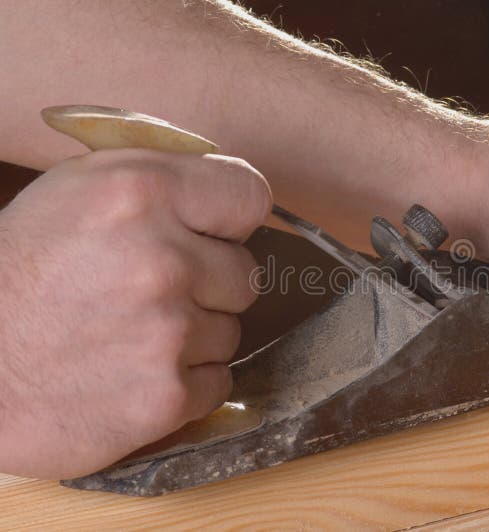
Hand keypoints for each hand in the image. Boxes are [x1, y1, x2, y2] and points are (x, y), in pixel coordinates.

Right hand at [0, 149, 269, 478]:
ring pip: (230, 331)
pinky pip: (218, 382)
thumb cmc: (18, 273)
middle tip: (149, 293)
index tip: (212, 234)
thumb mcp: (75, 191)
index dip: (230, 220)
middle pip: (246, 272)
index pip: (250, 196)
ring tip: (130, 336)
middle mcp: (162, 260)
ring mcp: (168, 332)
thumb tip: (231, 194)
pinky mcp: (166, 397)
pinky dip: (185, 383)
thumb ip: (159, 181)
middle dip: (209, 284)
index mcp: (140, 192)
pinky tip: (133, 373)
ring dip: (194, 336)